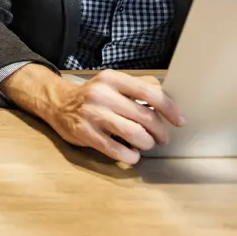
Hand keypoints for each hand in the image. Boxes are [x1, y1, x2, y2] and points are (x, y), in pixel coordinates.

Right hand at [29, 68, 183, 164]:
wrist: (57, 103)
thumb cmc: (93, 96)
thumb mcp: (113, 83)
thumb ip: (139, 86)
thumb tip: (169, 99)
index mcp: (112, 79)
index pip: (150, 92)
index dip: (169, 109)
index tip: (179, 121)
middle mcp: (101, 94)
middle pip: (145, 116)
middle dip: (160, 132)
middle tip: (161, 138)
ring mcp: (91, 114)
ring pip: (134, 134)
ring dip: (146, 143)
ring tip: (145, 144)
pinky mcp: (84, 133)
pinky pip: (117, 151)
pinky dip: (131, 156)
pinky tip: (131, 154)